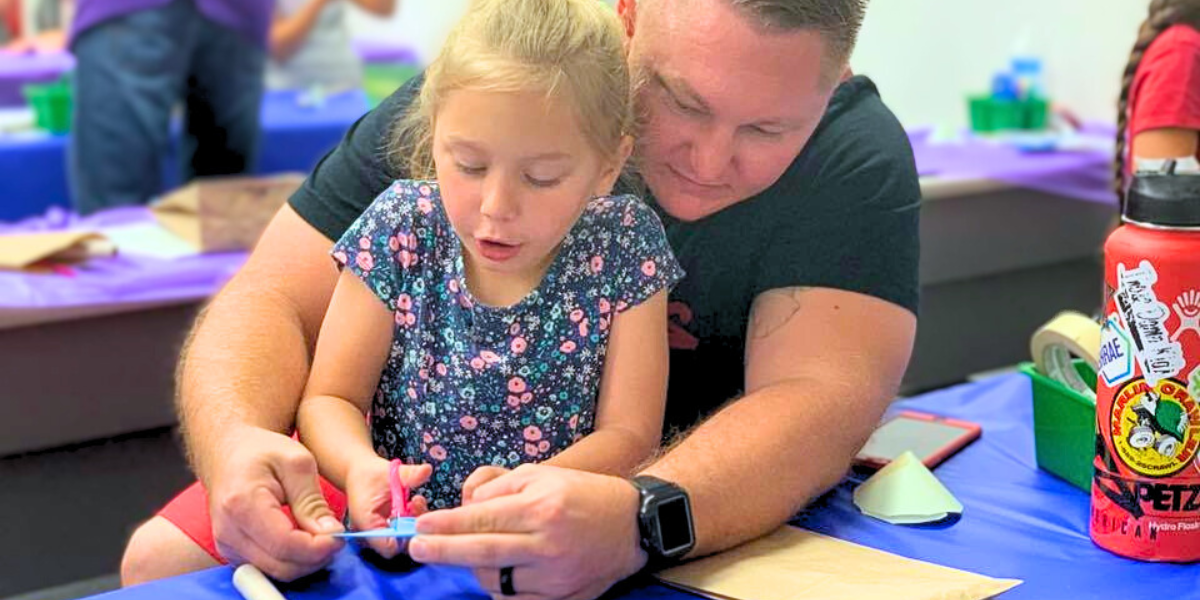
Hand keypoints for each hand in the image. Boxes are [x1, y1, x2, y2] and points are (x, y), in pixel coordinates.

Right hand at [208, 427, 344, 579]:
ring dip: (306, 563)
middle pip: (281, 565)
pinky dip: (291, 561)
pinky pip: (268, 568)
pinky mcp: (232, 552)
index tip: (340, 536)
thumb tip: (330, 534)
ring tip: (323, 538)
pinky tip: (305, 542)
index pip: (285, 544)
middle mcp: (229, 531)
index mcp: (242, 504)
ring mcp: (227, 545)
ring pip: (276, 572)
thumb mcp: (297, 462)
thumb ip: (312, 501)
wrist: (227, 453)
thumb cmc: (261, 450)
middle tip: (337, 538)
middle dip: (316, 558)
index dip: (318, 548)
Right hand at [345, 457, 431, 557]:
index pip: (389, 547)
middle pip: (399, 545)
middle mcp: (372, 534)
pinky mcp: (388, 528)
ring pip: (404, 537)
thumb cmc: (367, 474)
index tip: (417, 517)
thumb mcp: (388, 472)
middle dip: (413, 526)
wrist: (356, 473)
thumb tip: (428, 469)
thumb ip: (408, 474)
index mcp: (367, 525)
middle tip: (417, 505)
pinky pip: (403, 530)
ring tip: (415, 501)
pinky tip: (412, 503)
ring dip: (414, 521)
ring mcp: (381, 532)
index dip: (407, 536)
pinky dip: (411, 518)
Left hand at [410, 464, 647, 599]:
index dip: (447, 525)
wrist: (632, 525)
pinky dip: (499, 588)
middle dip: (443, 551)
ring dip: (474, 568)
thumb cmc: (581, 494)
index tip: (421, 527)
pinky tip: (496, 573)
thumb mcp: (540, 474)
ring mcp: (554, 576)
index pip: (483, 518)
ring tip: (469, 555)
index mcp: (541, 508)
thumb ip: (498, 487)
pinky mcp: (561, 598)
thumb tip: (464, 505)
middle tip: (416, 548)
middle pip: (483, 553)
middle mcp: (547, 544)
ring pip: (496, 580)